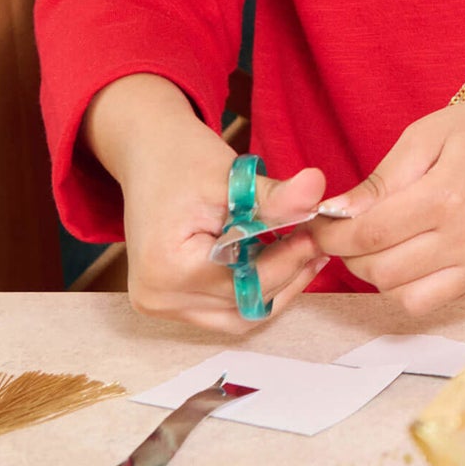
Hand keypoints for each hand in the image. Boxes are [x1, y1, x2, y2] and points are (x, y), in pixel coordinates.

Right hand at [83, 74, 326, 332]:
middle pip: (242, 304)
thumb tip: (317, 190)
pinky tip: (274, 257)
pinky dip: (250, 287)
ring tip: (300, 249)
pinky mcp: (168, 302)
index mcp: (168, 268)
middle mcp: (159, 297)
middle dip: (286, 274)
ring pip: (236, 314)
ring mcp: (160, 305)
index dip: (288, 260)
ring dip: (273, 286)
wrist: (147, 151)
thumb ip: (275, 196)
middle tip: (316, 241)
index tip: (317, 234)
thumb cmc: (183, 157)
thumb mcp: (232, 175)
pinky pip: (222, 308)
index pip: (245, 281)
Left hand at [311, 80, 464, 314]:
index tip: (317, 227)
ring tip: (380, 242)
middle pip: (382, 271)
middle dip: (351, 255)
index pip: (371, 233)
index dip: (333, 236)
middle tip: (345, 233)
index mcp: (447, 194)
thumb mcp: (426, 135)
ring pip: (404, 296)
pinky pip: (435, 301)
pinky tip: (413, 253)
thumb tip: (336, 212)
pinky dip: (412, 285)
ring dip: (380, 274)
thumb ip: (381, 179)